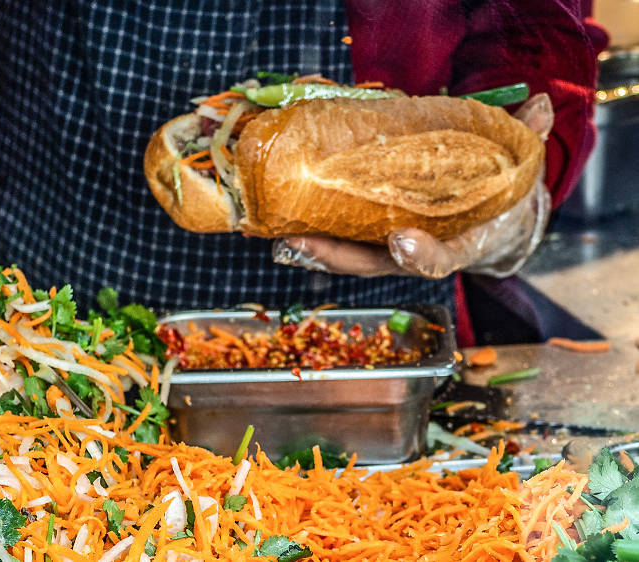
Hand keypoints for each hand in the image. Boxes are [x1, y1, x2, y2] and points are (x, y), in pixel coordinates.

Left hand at [272, 94, 552, 278]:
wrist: (490, 227)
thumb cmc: (497, 203)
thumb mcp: (516, 176)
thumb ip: (525, 142)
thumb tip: (541, 104)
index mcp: (457, 245)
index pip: (441, 258)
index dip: (422, 254)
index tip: (403, 239)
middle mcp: (418, 254)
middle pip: (376, 264)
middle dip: (340, 256)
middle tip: (304, 240)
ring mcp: (393, 252)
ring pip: (352, 259)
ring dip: (318, 250)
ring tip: (284, 233)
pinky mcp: (376, 242)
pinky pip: (345, 246)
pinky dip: (320, 241)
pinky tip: (291, 226)